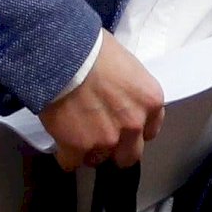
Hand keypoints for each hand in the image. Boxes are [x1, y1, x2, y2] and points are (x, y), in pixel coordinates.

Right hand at [41, 31, 163, 170]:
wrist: (60, 54)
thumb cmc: (92, 49)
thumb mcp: (127, 66)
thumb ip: (130, 91)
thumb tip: (120, 97)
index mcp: (151, 101)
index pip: (149, 131)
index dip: (132, 130)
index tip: (121, 125)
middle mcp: (133, 124)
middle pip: (129, 155)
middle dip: (116, 148)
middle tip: (99, 135)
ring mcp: (106, 139)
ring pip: (99, 159)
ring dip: (88, 150)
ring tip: (75, 131)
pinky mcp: (78, 147)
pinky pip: (71, 162)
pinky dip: (65, 154)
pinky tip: (60, 139)